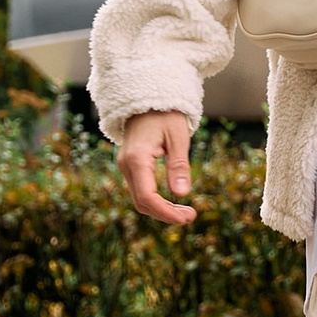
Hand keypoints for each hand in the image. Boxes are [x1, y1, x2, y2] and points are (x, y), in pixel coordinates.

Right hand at [118, 110, 196, 225]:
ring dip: (161, 209)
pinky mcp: (130, 166)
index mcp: (137, 159)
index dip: (166, 212)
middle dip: (165, 214)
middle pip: (142, 202)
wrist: (146, 97)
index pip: (147, 197)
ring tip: (186, 212)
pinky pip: (140, 190)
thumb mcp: (178, 137)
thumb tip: (182, 194)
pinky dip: (156, 200)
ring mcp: (125, 166)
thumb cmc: (165, 114)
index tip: (187, 218)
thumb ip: (179, 166)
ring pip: (140, 199)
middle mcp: (126, 165)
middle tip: (190, 216)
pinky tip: (173, 202)